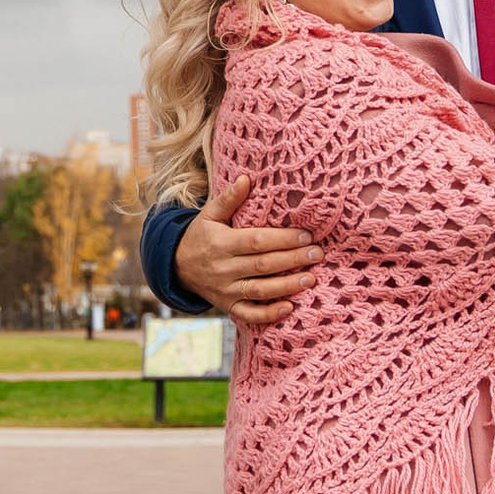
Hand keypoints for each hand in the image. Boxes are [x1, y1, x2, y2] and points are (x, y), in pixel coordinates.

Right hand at [173, 175, 320, 327]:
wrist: (176, 267)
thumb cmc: (200, 236)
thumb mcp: (209, 215)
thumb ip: (228, 198)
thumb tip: (246, 178)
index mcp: (221, 243)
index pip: (256, 241)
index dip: (282, 239)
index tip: (306, 235)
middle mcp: (223, 268)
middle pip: (263, 265)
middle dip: (293, 260)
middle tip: (318, 254)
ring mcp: (226, 290)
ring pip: (260, 291)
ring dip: (288, 286)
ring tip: (312, 279)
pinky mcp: (228, 306)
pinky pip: (249, 314)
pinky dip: (269, 315)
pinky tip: (290, 308)